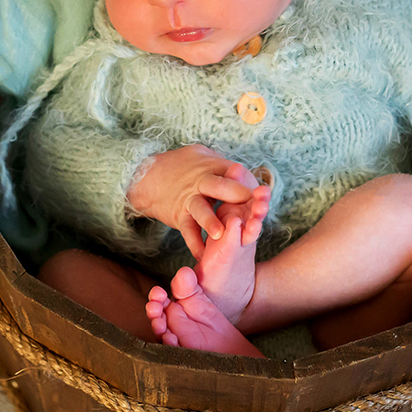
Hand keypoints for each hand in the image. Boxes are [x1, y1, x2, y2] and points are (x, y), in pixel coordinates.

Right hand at [126, 145, 262, 259]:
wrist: (148, 177)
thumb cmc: (186, 167)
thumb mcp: (204, 156)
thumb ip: (225, 166)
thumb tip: (244, 172)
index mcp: (213, 167)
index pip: (234, 172)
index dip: (248, 182)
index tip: (263, 193)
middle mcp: (201, 182)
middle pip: (218, 185)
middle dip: (235, 194)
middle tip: (251, 207)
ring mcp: (189, 200)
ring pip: (200, 209)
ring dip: (210, 221)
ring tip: (219, 234)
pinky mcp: (179, 216)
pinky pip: (188, 231)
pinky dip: (195, 244)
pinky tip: (203, 255)